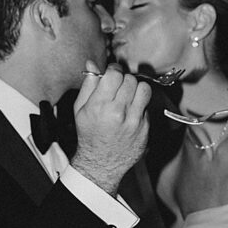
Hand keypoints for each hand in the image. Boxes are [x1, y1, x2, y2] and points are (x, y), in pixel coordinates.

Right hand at [71, 61, 150, 195]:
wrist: (101, 163)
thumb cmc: (89, 134)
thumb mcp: (80, 109)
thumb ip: (88, 85)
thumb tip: (92, 64)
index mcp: (100, 106)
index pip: (115, 74)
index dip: (114, 70)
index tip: (112, 74)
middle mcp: (118, 113)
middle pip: (130, 80)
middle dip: (124, 80)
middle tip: (119, 87)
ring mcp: (134, 121)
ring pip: (144, 89)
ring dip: (136, 89)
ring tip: (128, 95)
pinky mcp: (145, 128)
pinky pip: (147, 106)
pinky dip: (140, 106)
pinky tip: (131, 112)